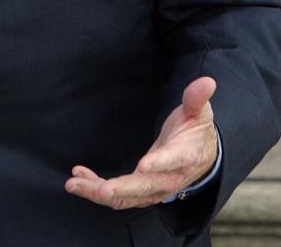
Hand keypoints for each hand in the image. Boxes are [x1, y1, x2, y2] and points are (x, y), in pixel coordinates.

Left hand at [66, 76, 218, 209]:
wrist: (202, 158)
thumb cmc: (196, 131)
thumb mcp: (199, 112)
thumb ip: (197, 98)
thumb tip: (206, 81)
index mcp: (185, 156)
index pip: (172, 161)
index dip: (158, 164)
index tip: (143, 166)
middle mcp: (170, 179)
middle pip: (145, 187)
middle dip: (121, 189)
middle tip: (100, 189)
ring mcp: (155, 189)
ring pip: (126, 198)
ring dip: (99, 192)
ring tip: (74, 183)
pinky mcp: (142, 193)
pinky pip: (118, 197)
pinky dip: (96, 189)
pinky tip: (79, 177)